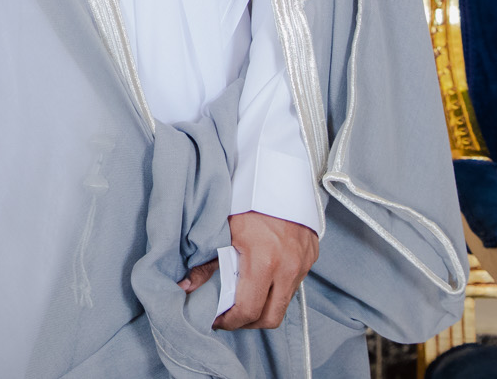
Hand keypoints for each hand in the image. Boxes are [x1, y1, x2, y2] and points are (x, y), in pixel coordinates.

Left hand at [177, 211, 319, 330]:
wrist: (279, 172)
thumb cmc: (247, 197)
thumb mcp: (222, 228)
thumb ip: (206, 262)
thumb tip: (185, 287)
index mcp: (264, 261)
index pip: (249, 310)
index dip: (230, 322)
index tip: (216, 319)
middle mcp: (288, 267)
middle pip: (271, 318)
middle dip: (248, 323)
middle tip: (229, 316)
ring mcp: (303, 264)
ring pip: (284, 304)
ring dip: (264, 307)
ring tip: (242, 299)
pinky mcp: (311, 258)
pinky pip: (293, 286)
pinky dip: (276, 290)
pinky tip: (260, 280)